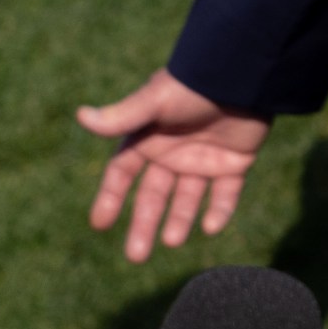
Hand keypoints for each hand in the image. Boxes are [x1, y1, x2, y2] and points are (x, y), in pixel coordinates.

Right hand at [78, 68, 270, 262]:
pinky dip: (220, 211)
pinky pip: (225, 194)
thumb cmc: (196, 84)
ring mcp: (204, 158)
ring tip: (172, 241)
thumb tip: (82, 116)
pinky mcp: (235, 162)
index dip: (110, 196)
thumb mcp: (157, 101)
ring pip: (187, 199)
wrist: (245, 72)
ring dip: (179, 221)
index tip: (100, 223)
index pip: (123, 172)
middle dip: (144, 224)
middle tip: (136, 255)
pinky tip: (211, 227)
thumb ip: (124, 116)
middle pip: (154, 195)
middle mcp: (174, 151)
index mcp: (150, 136)